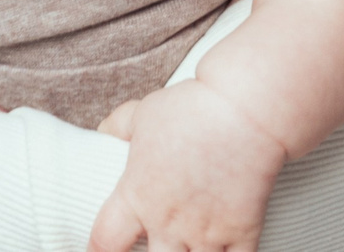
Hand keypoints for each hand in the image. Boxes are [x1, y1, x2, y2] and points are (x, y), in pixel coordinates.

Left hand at [87, 79, 288, 251]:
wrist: (245, 108)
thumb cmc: (193, 107)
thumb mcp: (143, 112)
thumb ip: (118, 126)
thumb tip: (102, 131)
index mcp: (138, 196)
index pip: (104, 242)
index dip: (98, 250)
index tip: (101, 250)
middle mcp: (168, 223)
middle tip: (156, 246)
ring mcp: (205, 233)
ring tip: (187, 250)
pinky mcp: (241, 232)